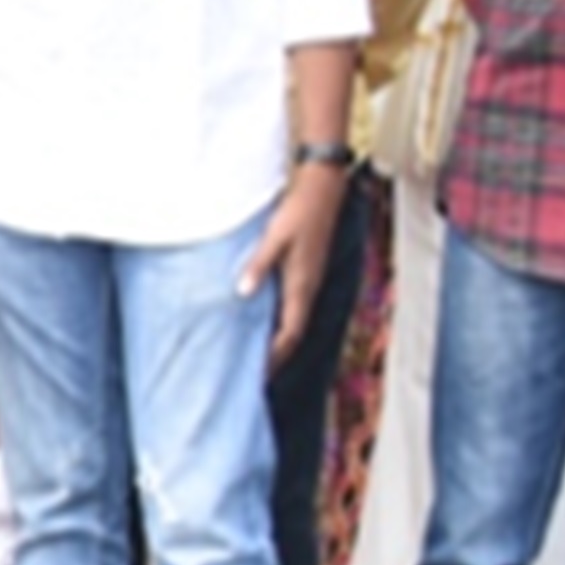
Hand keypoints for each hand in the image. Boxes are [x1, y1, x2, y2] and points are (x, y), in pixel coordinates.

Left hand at [250, 160, 346, 363]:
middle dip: (277, 354)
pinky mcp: (305, 270)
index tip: (259, 373)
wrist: (321, 191)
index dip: (276, 354)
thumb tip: (243, 293)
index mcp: (301, 285)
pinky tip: (264, 319)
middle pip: (293, 331)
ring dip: (279, 337)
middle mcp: (307, 287)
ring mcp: (308, 279)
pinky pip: (294, 304)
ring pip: (294, 319)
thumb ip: (259, 265)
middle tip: (257, 371)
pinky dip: (280, 319)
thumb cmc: (297, 213)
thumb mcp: (274, 239)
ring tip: (258, 352)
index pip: (290, 332)